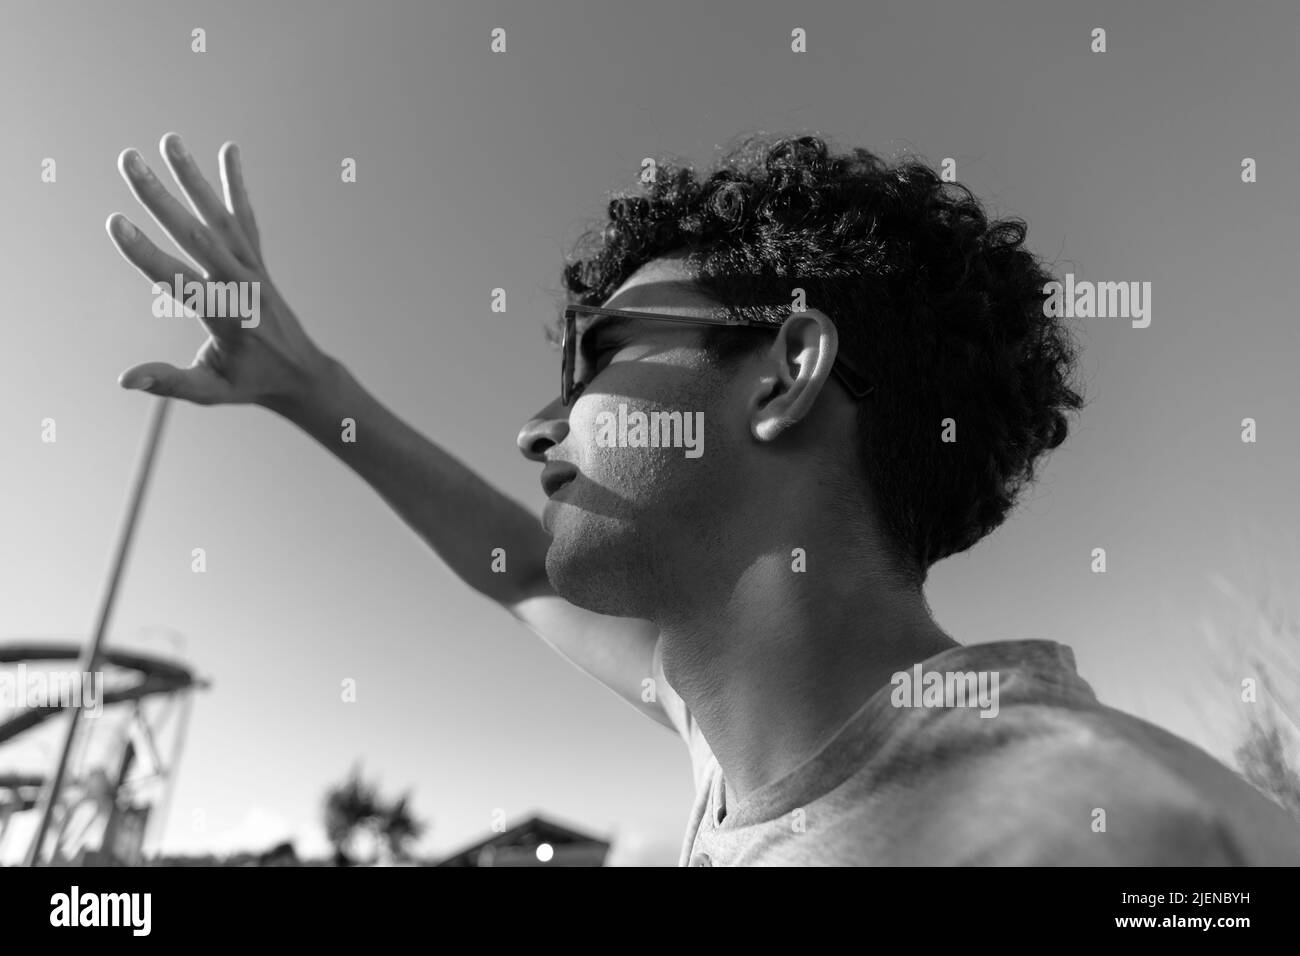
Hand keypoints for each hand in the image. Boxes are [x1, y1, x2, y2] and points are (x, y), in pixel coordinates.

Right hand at [107, 132, 329, 408]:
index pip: (180, 281)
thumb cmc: (249, 385)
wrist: (302, 373)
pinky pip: (247, 219)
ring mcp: (254, 270)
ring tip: (168, 140)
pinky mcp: (259, 261)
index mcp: (226, 318)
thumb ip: (170, 382)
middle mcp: (242, 287)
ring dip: (193, 178)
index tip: (115, 223)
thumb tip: (125, 379)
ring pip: (220, 218)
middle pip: (196, 236)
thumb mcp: (210, 392)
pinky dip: (237, 185)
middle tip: (128, 161)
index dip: (146, 253)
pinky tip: (229, 150)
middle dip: (160, 197)